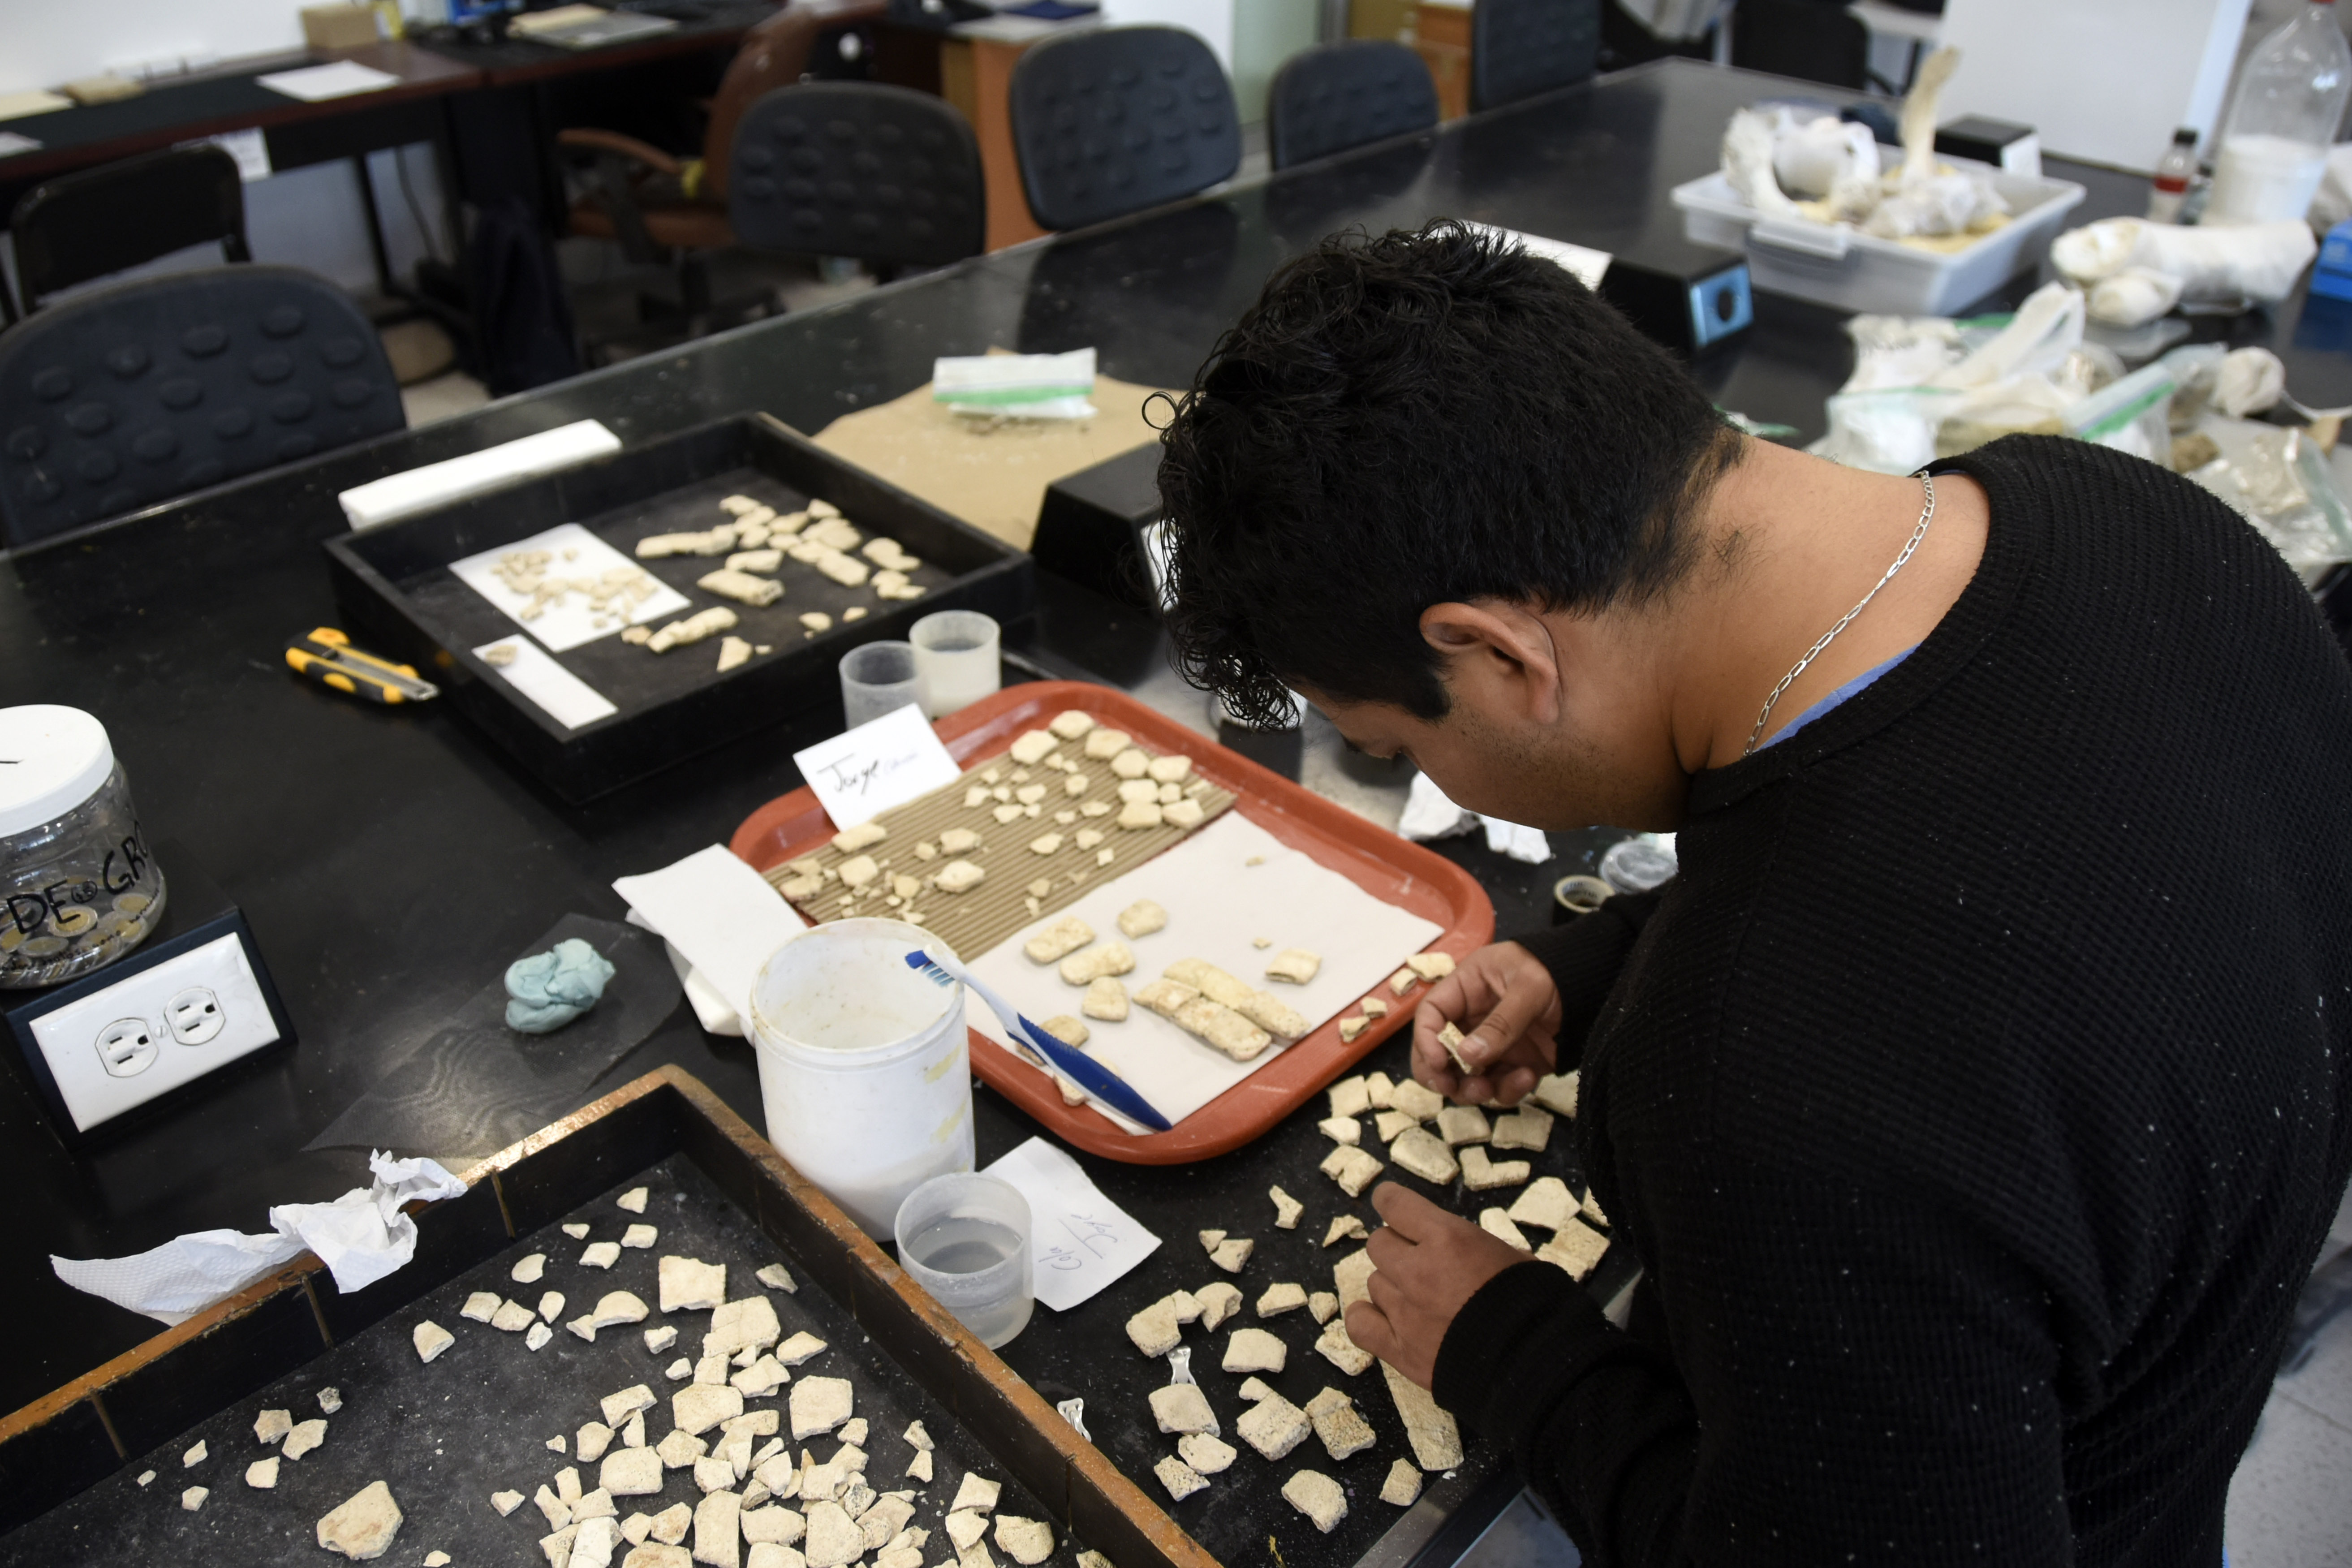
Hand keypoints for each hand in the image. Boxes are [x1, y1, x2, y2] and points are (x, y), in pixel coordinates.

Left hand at [1342, 1183, 1528, 1388]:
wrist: (1533, 1364)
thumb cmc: (1534, 1305)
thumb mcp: (1514, 1258)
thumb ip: (1476, 1247)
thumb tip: (1465, 1250)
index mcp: (1447, 1239)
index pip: (1395, 1204)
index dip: (1391, 1202)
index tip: (1391, 1204)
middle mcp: (1417, 1270)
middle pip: (1379, 1245)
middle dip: (1397, 1249)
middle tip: (1420, 1263)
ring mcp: (1404, 1312)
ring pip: (1375, 1283)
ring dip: (1392, 1286)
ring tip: (1417, 1299)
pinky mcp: (1399, 1350)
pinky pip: (1360, 1325)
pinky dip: (1367, 1319)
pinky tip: (1382, 1320)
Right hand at [1412, 940, 1560, 1105]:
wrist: (1593, 984)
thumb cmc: (1555, 971)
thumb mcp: (1528, 988)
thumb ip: (1500, 1022)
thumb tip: (1467, 1056)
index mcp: (1465, 990)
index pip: (1430, 1015)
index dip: (1425, 1039)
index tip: (1437, 1062)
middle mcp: (1471, 1021)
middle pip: (1437, 1054)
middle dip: (1440, 1075)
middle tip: (1451, 1088)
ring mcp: (1492, 1046)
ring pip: (1464, 1078)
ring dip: (1472, 1090)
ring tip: (1490, 1089)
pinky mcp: (1513, 1065)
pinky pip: (1500, 1087)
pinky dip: (1508, 1091)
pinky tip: (1529, 1078)